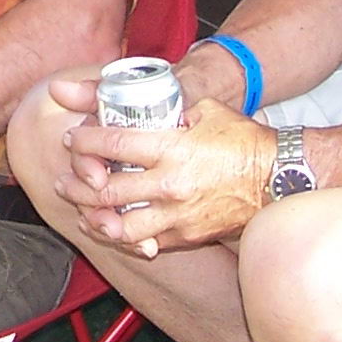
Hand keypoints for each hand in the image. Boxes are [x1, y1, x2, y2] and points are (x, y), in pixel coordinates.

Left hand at [55, 84, 280, 255]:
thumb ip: (168, 107)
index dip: (84, 142)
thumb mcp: (205, 110)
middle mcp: (170, 184)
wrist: (279, 178)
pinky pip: (146, 242)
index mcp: (172, 147)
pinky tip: (112, 228)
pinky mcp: (187, 237)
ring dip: (94, 217)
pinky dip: (124, 237)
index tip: (71, 139)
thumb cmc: (243, 140)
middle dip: (77, 185)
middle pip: (106, 189)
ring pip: (120, 225)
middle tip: (62, 180)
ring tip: (80, 209)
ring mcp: (178, 215)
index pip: (113, 144)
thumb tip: (131, 98)